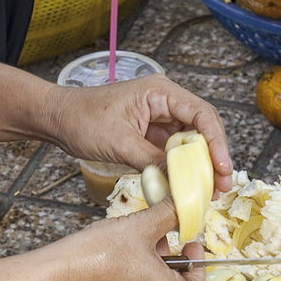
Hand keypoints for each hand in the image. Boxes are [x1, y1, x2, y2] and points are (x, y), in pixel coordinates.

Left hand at [42, 74, 235, 192]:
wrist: (57, 119)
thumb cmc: (80, 119)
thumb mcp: (118, 143)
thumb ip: (152, 161)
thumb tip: (180, 182)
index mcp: (159, 91)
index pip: (201, 114)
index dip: (217, 142)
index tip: (223, 167)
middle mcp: (164, 101)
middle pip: (202, 128)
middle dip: (213, 157)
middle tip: (220, 184)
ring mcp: (159, 118)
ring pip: (190, 142)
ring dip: (199, 165)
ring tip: (208, 189)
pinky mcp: (151, 133)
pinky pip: (174, 151)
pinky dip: (181, 168)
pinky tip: (187, 185)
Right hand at [45, 200, 207, 280]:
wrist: (58, 272)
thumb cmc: (98, 254)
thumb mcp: (142, 225)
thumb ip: (170, 213)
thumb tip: (185, 202)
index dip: (199, 264)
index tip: (189, 245)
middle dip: (173, 261)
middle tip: (163, 239)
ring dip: (153, 267)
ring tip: (139, 242)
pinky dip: (134, 276)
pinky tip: (119, 255)